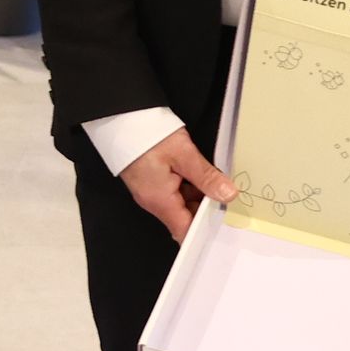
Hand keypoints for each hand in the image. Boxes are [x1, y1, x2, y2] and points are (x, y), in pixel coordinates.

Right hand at [117, 128, 234, 240]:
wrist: (121, 118)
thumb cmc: (148, 136)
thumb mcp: (184, 154)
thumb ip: (206, 177)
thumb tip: (228, 195)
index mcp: (160, 201)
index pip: (185, 231)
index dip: (204, 232)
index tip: (225, 225)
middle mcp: (153, 202)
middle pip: (184, 218)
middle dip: (206, 210)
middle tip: (228, 199)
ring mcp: (149, 191)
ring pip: (180, 204)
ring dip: (198, 196)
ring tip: (218, 183)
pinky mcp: (149, 181)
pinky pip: (172, 193)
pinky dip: (188, 187)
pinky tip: (200, 175)